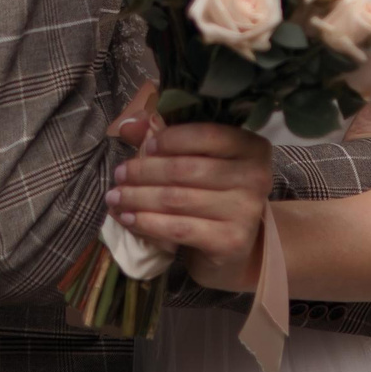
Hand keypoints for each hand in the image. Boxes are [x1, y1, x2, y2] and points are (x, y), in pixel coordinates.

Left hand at [109, 121, 273, 292]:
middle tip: (118, 175)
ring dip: (138, 198)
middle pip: (185, 169)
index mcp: (251, 147)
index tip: (145, 147)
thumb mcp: (196, 159)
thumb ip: (164, 136)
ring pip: (177, 199)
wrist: (233, 246)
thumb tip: (129, 125)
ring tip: (115, 197)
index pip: (207, 134)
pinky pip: (179, 228)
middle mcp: (255, 176)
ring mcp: (245, 211)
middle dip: (144, 172)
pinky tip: (128, 218)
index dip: (170, 139)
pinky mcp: (230, 241)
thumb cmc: (212, 192)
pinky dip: (148, 223)